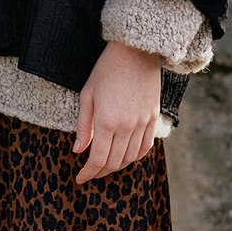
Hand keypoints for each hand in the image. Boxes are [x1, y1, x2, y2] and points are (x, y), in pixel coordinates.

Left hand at [73, 40, 160, 183]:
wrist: (135, 52)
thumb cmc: (106, 70)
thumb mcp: (87, 94)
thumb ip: (84, 125)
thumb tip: (78, 150)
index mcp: (107, 121)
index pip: (98, 159)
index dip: (88, 173)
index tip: (80, 178)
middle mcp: (127, 126)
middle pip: (114, 162)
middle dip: (100, 172)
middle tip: (90, 172)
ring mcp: (142, 124)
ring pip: (130, 158)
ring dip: (117, 166)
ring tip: (106, 164)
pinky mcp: (153, 118)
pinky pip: (145, 147)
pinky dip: (135, 156)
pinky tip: (126, 155)